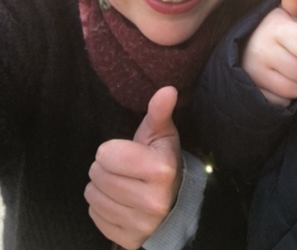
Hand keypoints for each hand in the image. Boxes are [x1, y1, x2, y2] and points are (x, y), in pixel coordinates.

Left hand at [85, 86, 181, 249]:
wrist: (176, 204)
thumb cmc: (163, 161)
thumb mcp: (162, 134)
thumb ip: (159, 111)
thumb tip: (168, 89)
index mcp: (161, 170)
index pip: (107, 155)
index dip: (112, 150)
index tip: (125, 151)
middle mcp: (152, 201)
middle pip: (97, 175)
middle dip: (105, 167)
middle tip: (122, 167)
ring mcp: (140, 224)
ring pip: (92, 197)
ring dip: (101, 187)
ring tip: (119, 182)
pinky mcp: (128, 240)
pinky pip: (95, 217)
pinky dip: (101, 207)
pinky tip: (118, 201)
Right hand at [242, 0, 296, 106]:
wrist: (247, 49)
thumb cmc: (279, 31)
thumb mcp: (288, 13)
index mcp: (274, 28)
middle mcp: (261, 50)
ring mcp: (254, 73)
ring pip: (295, 90)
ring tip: (292, 71)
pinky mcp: (253, 92)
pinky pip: (282, 103)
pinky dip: (285, 97)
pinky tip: (280, 82)